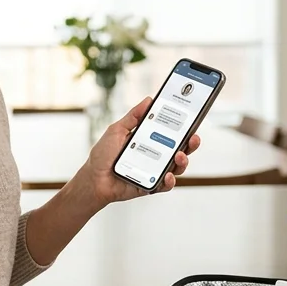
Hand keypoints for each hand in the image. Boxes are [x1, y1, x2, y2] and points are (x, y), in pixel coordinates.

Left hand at [77, 96, 201, 204]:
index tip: (192, 119)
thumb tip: (149, 100)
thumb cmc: (104, 155)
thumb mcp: (117, 130)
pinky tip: (167, 176)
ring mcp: (155, 171)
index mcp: (150, 140)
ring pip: (177, 167)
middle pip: (180, 149)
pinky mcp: (151, 186)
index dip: (184, 127)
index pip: (171, 132)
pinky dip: (169, 181)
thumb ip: (133, 116)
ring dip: (183, 161)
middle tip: (193, 138)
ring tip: (179, 156)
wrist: (93, 179)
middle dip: (191, 144)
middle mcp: (156, 155)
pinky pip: (165, 185)